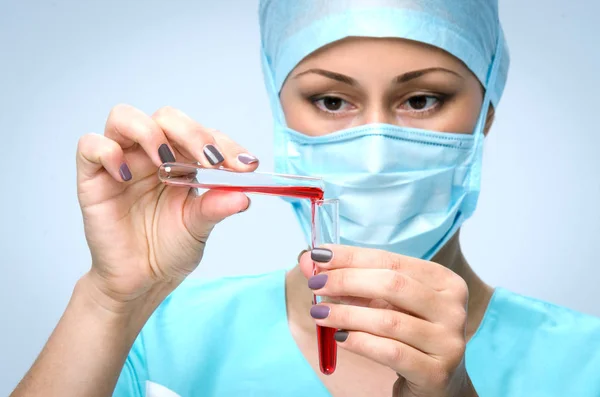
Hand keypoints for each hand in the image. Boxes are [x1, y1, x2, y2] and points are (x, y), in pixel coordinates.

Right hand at [77, 104, 257, 309]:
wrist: (140, 282)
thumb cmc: (167, 250)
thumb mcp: (198, 227)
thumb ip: (216, 207)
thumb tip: (244, 196)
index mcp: (181, 161)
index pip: (203, 135)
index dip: (226, 144)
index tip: (248, 165)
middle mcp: (151, 155)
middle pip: (167, 118)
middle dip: (194, 133)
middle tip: (213, 161)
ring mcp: (121, 162)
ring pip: (124, 117)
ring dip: (151, 133)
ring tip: (165, 161)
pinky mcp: (93, 178)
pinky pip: (90, 146)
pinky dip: (108, 152)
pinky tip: (126, 175)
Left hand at [299, 245, 475, 396]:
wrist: (437, 382)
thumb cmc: (409, 334)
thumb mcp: (386, 304)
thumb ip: (353, 282)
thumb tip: (309, 261)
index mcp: (444, 281)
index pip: (391, 260)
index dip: (351, 256)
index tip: (318, 256)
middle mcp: (453, 307)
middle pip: (392, 284)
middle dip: (347, 281)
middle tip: (316, 284)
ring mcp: (448, 341)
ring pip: (388, 320)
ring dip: (346, 314)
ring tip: (319, 313)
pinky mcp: (437, 372)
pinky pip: (391, 352)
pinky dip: (360, 342)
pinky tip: (339, 338)